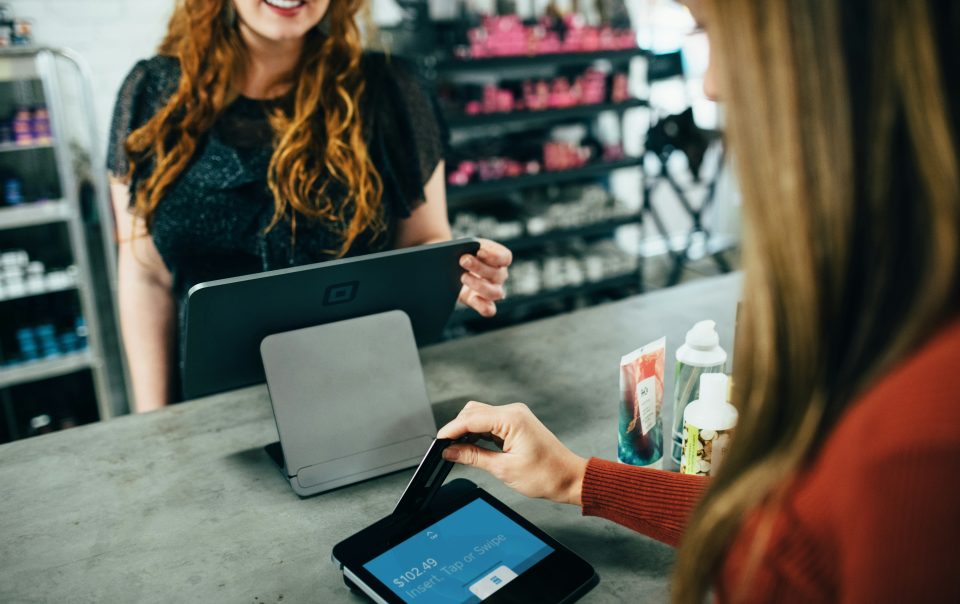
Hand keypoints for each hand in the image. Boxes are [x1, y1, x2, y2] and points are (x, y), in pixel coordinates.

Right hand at [437, 401, 586, 505]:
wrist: (569, 478)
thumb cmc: (546, 475)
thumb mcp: (503, 469)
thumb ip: (473, 457)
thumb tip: (450, 451)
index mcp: (512, 419)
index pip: (471, 419)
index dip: (451, 430)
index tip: (438, 442)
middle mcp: (513, 412)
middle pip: (473, 412)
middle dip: (457, 429)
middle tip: (445, 449)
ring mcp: (515, 416)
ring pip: (480, 416)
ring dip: (467, 431)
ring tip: (456, 450)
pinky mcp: (516, 423)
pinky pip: (490, 423)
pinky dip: (478, 433)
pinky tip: (471, 447)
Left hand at [458, 239, 511, 317]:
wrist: (448, 268)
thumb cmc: (460, 253)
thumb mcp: (464, 245)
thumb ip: (466, 246)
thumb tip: (463, 254)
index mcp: (498, 259)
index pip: (505, 257)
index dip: (494, 256)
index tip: (479, 251)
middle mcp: (499, 275)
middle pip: (498, 274)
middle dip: (479, 267)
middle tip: (463, 261)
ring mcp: (493, 290)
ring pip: (495, 293)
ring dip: (479, 285)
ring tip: (462, 277)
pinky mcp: (482, 303)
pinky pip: (489, 309)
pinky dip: (483, 306)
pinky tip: (473, 298)